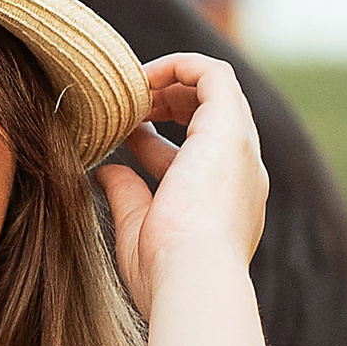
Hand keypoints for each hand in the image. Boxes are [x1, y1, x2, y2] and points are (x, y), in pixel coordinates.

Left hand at [91, 52, 268, 316]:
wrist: (193, 280)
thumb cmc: (164, 273)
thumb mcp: (138, 230)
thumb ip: (126, 196)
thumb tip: (105, 171)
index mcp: (223, 203)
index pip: (192, 157)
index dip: (152, 140)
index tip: (118, 138)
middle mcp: (241, 173)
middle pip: (210, 117)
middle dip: (166, 104)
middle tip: (123, 107)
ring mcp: (240, 150)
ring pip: (216, 91)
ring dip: (171, 82)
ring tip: (129, 88)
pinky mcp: (229, 130)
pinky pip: (214, 74)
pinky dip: (178, 65)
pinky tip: (141, 77)